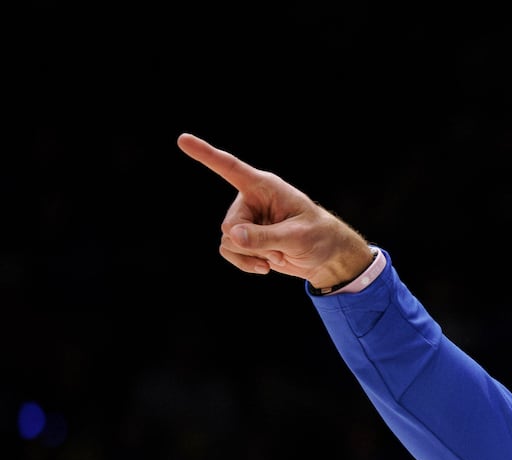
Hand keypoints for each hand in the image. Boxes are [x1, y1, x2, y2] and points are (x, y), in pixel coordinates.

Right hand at [177, 133, 373, 289]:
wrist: (327, 258)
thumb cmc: (319, 237)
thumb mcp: (297, 237)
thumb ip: (265, 236)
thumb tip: (231, 235)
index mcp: (265, 187)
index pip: (231, 168)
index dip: (206, 154)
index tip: (183, 139)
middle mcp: (251, 200)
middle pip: (229, 224)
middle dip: (252, 243)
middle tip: (281, 248)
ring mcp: (246, 219)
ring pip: (227, 240)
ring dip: (253, 254)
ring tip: (278, 254)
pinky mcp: (245, 238)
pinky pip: (228, 251)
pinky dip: (245, 263)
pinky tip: (266, 267)